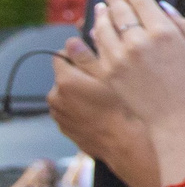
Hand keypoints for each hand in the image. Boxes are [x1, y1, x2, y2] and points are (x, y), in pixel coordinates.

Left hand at [46, 41, 159, 186]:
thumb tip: (71, 41)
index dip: (78, 54)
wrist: (127, 145)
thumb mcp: (110, 75)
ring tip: (104, 100)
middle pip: (65, 76)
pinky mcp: (66, 129)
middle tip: (105, 82)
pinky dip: (82, 110)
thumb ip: (87, 55)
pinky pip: (71, 112)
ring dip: (80, 94)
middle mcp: (55, 98)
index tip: (96, 60)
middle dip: (80, 76)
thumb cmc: (123, 108)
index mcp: (64, 80)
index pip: (61, 55)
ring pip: (68, 95)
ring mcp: (59, 116)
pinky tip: (101, 113)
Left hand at [86, 0, 184, 126]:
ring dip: (102, 13)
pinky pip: (99, 47)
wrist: (181, 120)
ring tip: (101, 6)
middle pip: (120, 10)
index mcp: (165, 33)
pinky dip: (97, 34)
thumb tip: (164, 9)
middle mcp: (139, 42)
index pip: (141, 1)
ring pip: (104, 26)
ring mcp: (122, 58)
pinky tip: (99, 29)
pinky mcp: (110, 72)